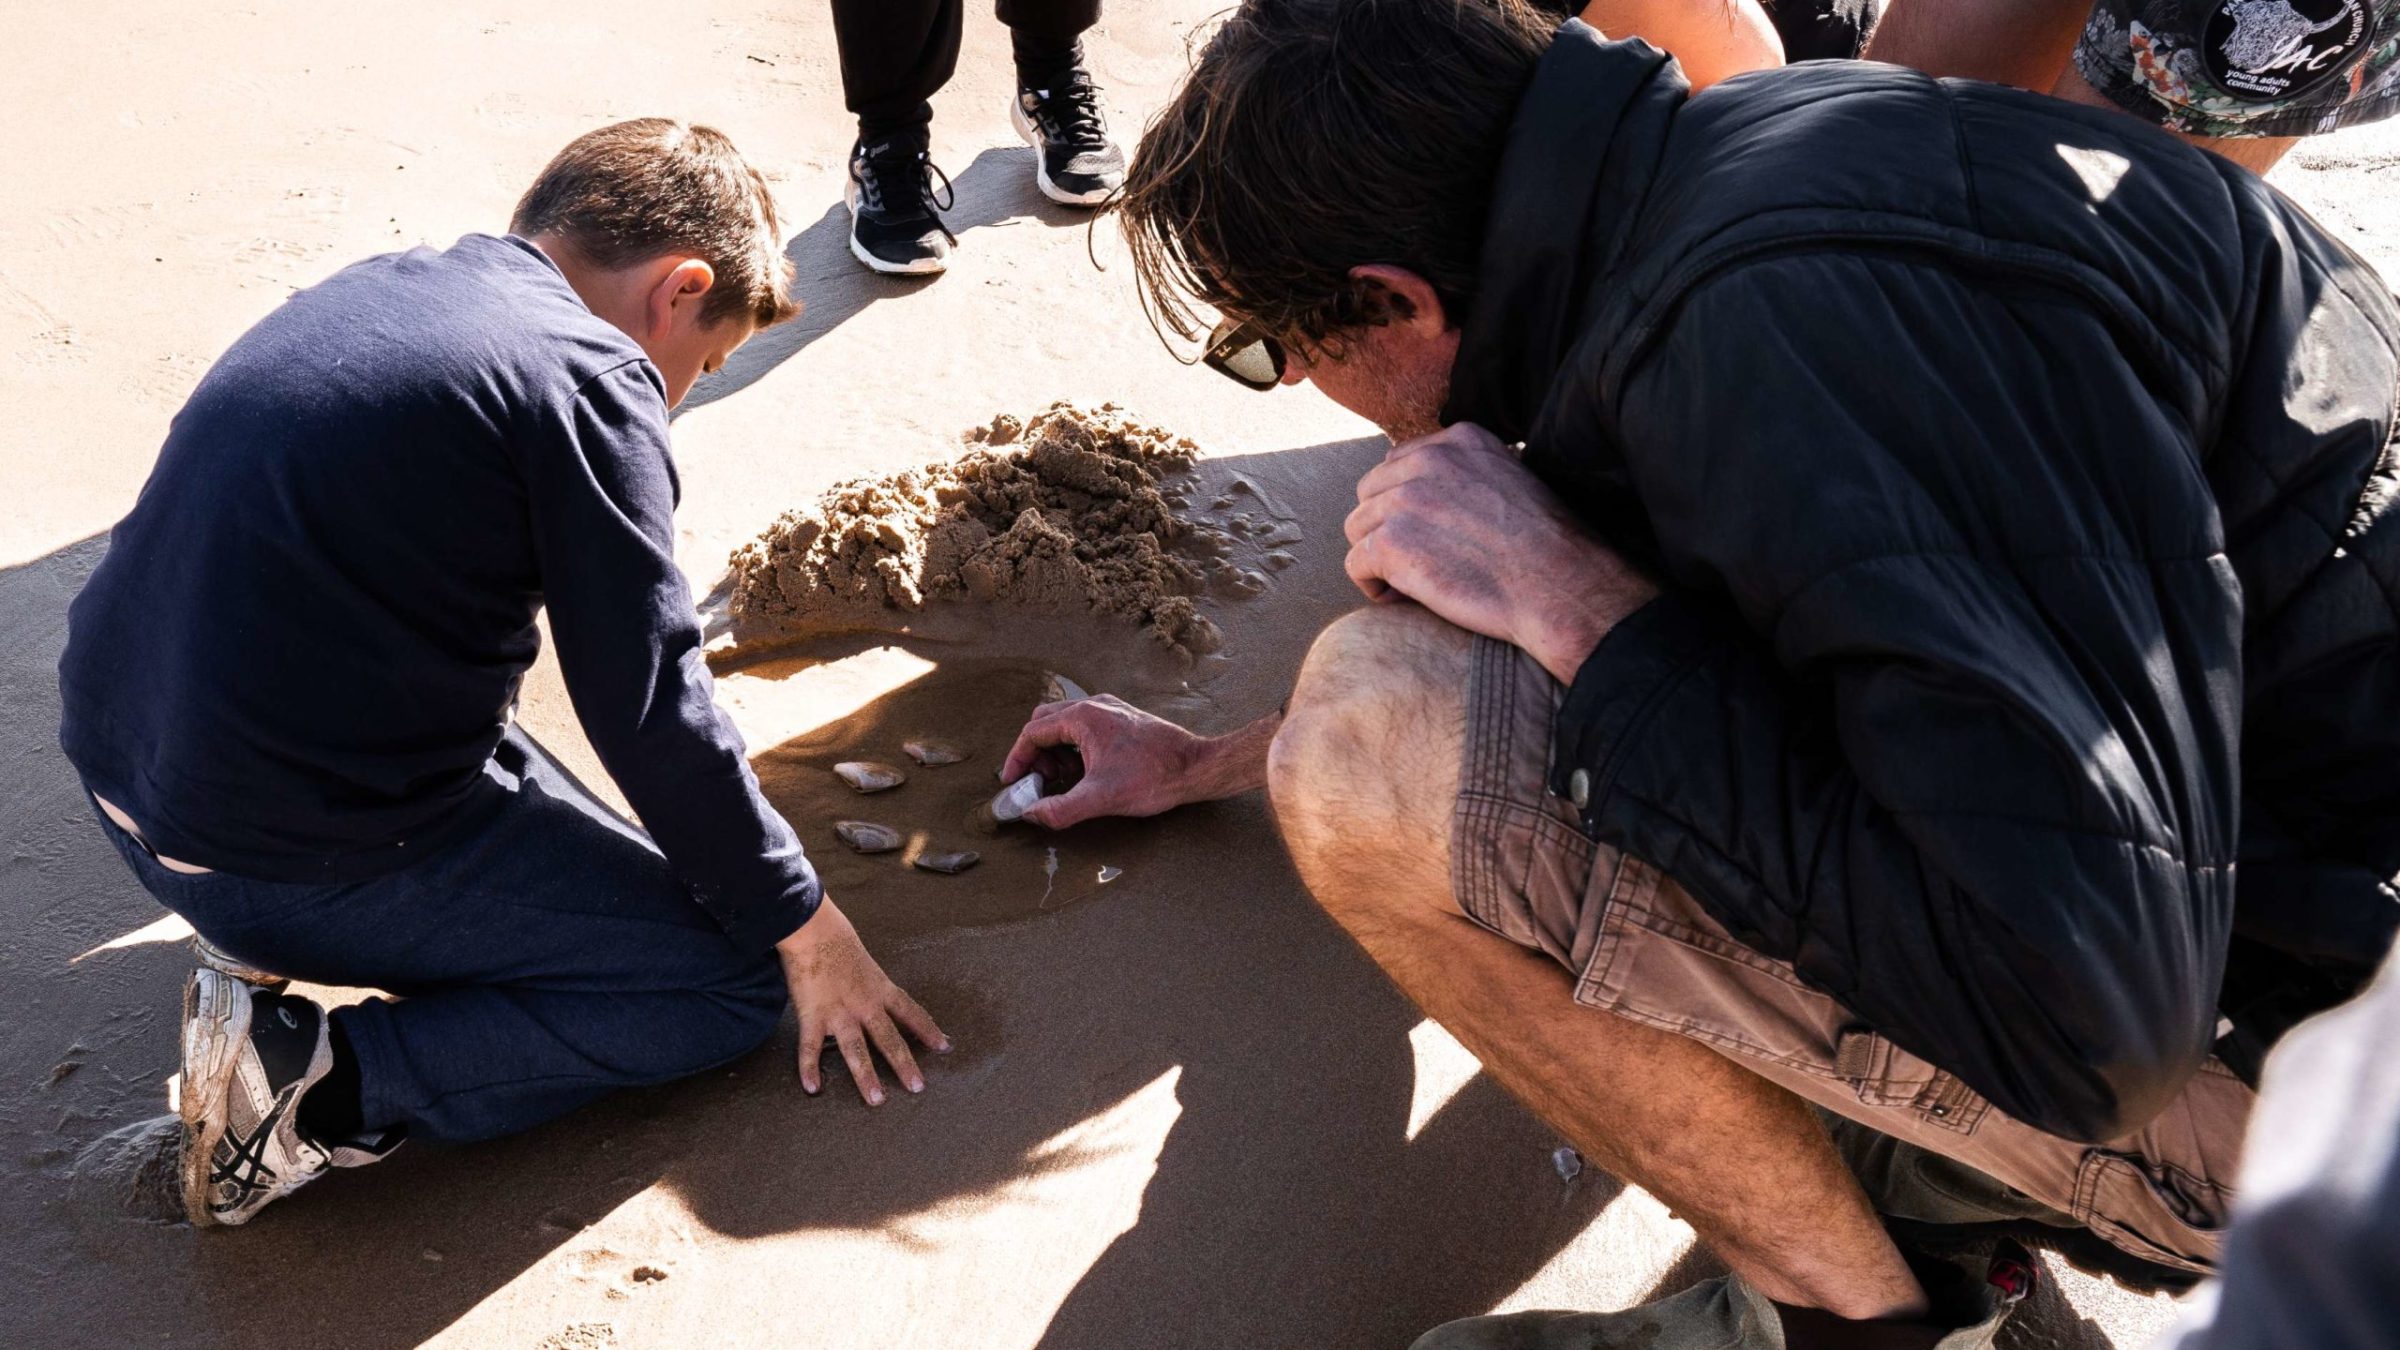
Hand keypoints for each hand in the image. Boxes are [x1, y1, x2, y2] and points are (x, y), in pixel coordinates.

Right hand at [775, 898, 948, 1104]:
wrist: (813, 929)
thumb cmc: (836, 939)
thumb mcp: (863, 960)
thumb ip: (869, 980)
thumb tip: (871, 987)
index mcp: (880, 988)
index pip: (911, 1012)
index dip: (928, 1030)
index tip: (944, 1046)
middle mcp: (865, 1004)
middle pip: (889, 1039)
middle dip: (905, 1065)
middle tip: (917, 1087)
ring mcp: (840, 1013)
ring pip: (857, 1051)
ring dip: (867, 1077)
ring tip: (877, 1099)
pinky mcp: (812, 1016)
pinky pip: (811, 1048)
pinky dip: (809, 1068)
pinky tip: (812, 1088)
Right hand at [999, 694, 1234, 828]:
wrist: (1197, 768)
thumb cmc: (1153, 778)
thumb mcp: (1102, 798)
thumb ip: (1061, 809)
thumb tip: (1030, 815)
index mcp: (1083, 717)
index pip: (1033, 733)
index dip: (1017, 760)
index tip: (1012, 783)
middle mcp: (1095, 706)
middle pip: (1045, 723)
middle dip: (1035, 754)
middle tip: (1038, 784)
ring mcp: (1110, 711)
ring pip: (1065, 724)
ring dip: (1055, 752)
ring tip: (1062, 783)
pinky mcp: (1123, 720)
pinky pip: (1085, 728)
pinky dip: (1074, 749)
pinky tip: (1085, 774)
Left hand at [1345, 422, 1657, 683]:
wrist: (1560, 586)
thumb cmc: (1548, 547)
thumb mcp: (1514, 479)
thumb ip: (1470, 473)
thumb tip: (1437, 492)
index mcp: (1460, 440)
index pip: (1399, 463)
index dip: (1404, 504)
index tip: (1425, 534)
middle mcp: (1428, 460)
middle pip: (1371, 493)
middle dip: (1385, 529)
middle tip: (1414, 562)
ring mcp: (1406, 500)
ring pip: (1358, 528)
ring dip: (1378, 558)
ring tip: (1409, 584)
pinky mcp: (1392, 543)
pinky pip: (1356, 564)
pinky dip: (1372, 586)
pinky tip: (1400, 599)